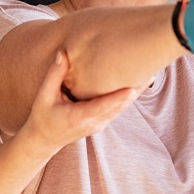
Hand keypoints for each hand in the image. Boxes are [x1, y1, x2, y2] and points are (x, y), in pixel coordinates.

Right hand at [18, 51, 140, 154]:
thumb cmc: (43, 116)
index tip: (133, 86)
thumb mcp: (43, 96)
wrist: (44, 140)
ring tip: (149, 73)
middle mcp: (94, 122)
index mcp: (79, 116)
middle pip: (120, 106)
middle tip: (151, 71)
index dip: (120, 97)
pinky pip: (118, 108)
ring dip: (136, 92)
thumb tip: (64, 53)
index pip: (104, 106)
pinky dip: (128, 96)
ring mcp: (100, 124)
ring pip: (122, 108)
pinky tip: (138, 83)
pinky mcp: (102, 122)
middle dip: (135, 90)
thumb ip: (54, 75)